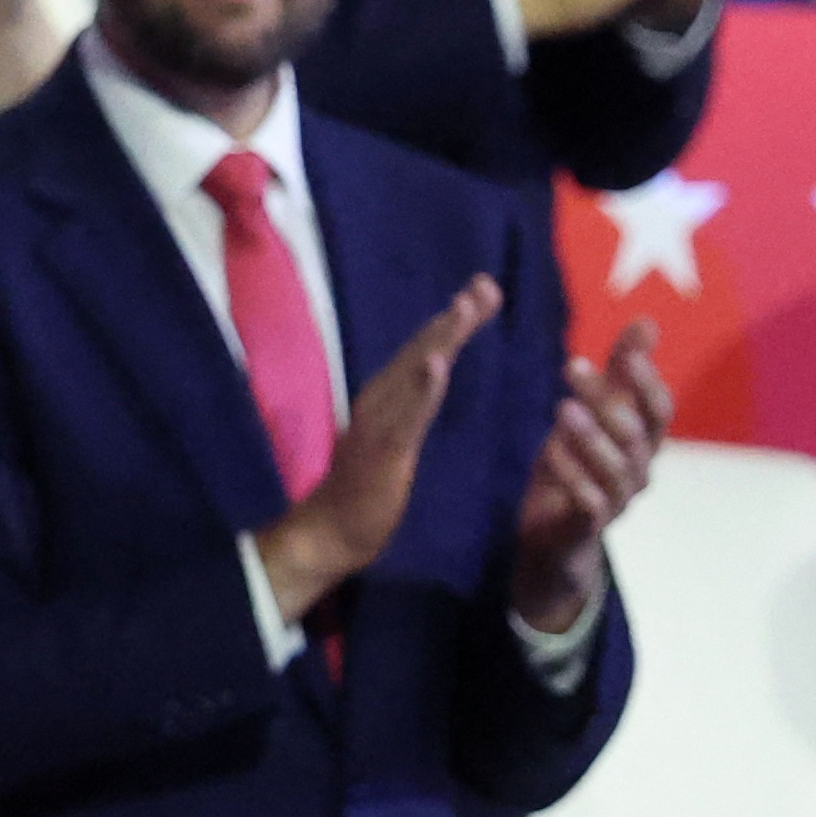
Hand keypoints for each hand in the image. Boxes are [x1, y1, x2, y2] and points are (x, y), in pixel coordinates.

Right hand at [256, 275, 501, 621]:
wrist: (330, 532)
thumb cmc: (367, 491)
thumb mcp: (399, 441)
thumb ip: (414, 409)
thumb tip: (433, 376)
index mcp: (388, 398)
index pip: (426, 350)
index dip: (455, 320)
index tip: (485, 287)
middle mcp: (380, 399)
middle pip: (422, 350)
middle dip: (455, 318)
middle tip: (485, 284)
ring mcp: (378, 423)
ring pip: (414, 373)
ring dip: (440, 339)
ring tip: (465, 308)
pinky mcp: (381, 450)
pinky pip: (406, 415)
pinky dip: (421, 387)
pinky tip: (437, 364)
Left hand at [512, 319, 669, 632]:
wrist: (556, 542)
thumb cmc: (580, 468)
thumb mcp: (596, 416)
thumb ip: (620, 373)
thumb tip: (646, 321)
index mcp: (642, 443)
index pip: (658, 409)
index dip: (646, 379)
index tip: (627, 348)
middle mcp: (638, 472)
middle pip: (635, 434)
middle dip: (608, 398)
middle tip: (571, 364)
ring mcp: (617, 502)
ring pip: (617, 470)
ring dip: (591, 438)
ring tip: (563, 408)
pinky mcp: (588, 528)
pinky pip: (589, 504)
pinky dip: (574, 478)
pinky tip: (551, 453)